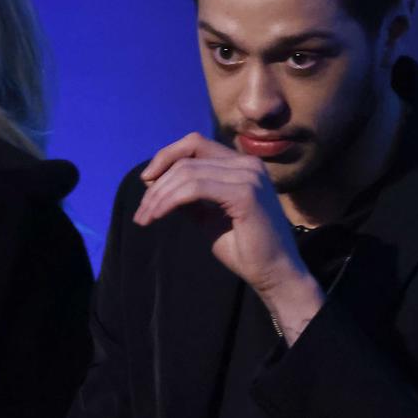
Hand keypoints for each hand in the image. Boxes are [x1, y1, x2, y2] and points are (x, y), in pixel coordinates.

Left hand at [133, 132, 323, 342]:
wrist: (275, 274)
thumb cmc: (246, 250)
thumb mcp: (210, 217)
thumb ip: (190, 198)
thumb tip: (154, 182)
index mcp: (243, 166)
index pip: (196, 144)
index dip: (166, 156)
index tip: (146, 182)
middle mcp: (248, 164)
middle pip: (188, 157)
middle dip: (157, 182)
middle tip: (141, 211)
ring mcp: (249, 176)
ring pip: (187, 173)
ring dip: (159, 195)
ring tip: (145, 218)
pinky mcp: (245, 193)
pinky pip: (194, 189)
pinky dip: (169, 201)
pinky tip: (156, 216)